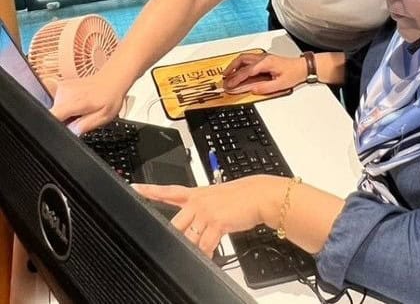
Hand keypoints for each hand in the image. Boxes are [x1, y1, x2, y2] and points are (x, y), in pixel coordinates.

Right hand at [49, 71, 127, 133]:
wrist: (111, 80)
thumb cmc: (110, 98)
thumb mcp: (104, 116)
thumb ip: (85, 126)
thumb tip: (72, 132)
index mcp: (74, 101)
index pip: (52, 116)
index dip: (57, 126)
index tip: (68, 127)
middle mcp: (64, 93)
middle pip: (55, 116)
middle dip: (66, 121)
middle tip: (83, 117)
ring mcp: (61, 88)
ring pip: (58, 110)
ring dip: (68, 114)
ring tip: (83, 110)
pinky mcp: (61, 87)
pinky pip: (60, 103)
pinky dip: (68, 107)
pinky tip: (80, 105)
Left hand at [133, 175, 282, 256]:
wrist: (260, 196)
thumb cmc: (243, 196)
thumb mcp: (219, 196)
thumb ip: (204, 208)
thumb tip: (198, 225)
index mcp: (196, 193)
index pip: (169, 191)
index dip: (150, 190)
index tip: (135, 188)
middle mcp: (198, 202)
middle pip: (174, 222)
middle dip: (174, 236)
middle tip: (171, 244)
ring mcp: (205, 212)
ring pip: (188, 237)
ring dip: (192, 247)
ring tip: (198, 251)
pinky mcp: (216, 222)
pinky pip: (205, 244)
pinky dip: (206, 253)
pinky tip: (207, 256)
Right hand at [222, 53, 306, 93]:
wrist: (303, 67)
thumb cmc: (294, 73)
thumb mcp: (280, 85)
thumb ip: (265, 87)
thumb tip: (253, 89)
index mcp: (266, 63)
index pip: (247, 71)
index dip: (236, 78)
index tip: (229, 84)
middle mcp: (263, 57)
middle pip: (242, 60)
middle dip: (231, 69)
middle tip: (224, 78)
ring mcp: (263, 57)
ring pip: (244, 57)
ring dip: (234, 65)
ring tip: (227, 73)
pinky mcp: (264, 58)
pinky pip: (248, 59)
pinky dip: (240, 64)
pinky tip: (237, 69)